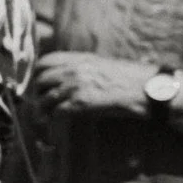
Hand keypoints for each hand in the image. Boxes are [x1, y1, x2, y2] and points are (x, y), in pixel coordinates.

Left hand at [30, 52, 159, 117]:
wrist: (145, 90)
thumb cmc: (128, 78)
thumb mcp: (100, 64)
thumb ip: (80, 67)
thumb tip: (62, 75)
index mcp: (78, 59)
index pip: (44, 61)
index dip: (37, 73)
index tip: (38, 82)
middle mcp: (73, 70)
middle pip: (40, 80)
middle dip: (38, 92)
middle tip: (42, 101)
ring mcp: (75, 86)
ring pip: (45, 98)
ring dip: (43, 108)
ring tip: (45, 115)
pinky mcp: (80, 103)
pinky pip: (56, 112)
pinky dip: (52, 119)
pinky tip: (55, 123)